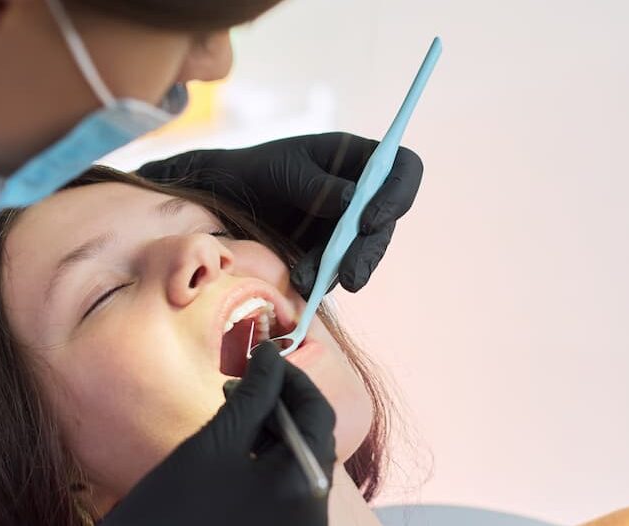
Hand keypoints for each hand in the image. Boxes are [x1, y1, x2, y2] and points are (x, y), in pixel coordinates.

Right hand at [98, 343, 335, 525]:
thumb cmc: (174, 507)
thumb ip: (252, 394)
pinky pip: (287, 486)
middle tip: (243, 381)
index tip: (262, 359)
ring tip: (235, 409)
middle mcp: (313, 509)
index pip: (318, 412)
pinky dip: (268, 458)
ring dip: (274, 429)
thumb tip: (272, 356)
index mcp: (303, 481)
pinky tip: (240, 444)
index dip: (292, 378)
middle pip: (312, 437)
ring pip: (299, 460)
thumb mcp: (215, 442)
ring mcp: (298, 524)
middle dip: (281, 403)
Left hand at [138, 132, 423, 295]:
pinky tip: (302, 283)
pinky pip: (340, 269)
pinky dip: (323, 278)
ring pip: (366, 251)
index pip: (402, 169)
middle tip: (350, 275)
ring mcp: (350, 224)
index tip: (369, 220)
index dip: (397, 194)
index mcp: (359, 158)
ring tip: (309, 281)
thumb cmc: (257, 170)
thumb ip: (315, 184)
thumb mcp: (282, 169)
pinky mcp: (334, 252)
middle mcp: (363, 192)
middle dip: (369, 250)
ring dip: (345, 269)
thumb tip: (351, 201)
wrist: (226, 199)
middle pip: (387, 220)